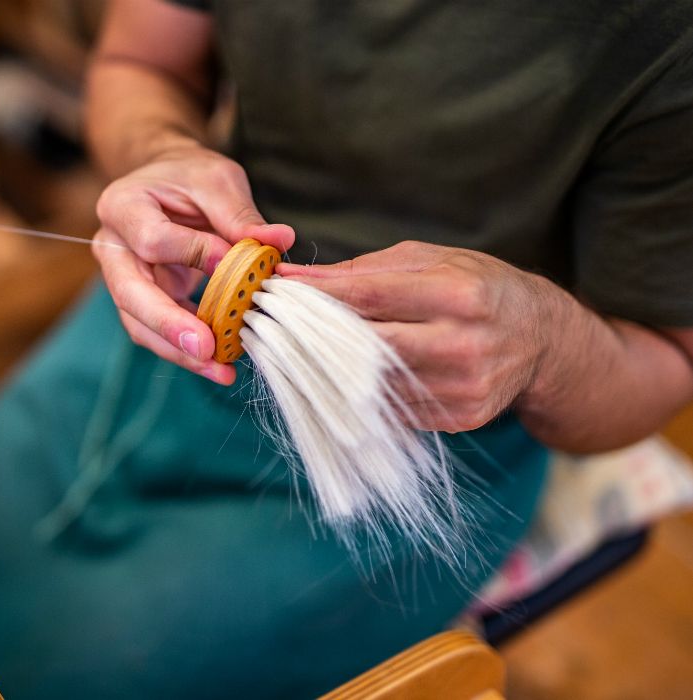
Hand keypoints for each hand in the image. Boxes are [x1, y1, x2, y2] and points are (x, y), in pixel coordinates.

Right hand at [93, 143, 293, 384]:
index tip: (234, 261)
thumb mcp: (218, 181)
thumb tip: (278, 240)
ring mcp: (121, 279)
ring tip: (219, 370)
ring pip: (139, 324)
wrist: (166, 184)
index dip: (195, 254)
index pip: (153, 240)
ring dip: (179, 351)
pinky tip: (217, 362)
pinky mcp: (140, 302)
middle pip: (131, 294)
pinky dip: (186, 350)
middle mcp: (111, 246)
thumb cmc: (189, 177)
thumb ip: (241, 214)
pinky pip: (156, 333)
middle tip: (207, 350)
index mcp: (122, 206)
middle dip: (169, 326)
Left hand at [279, 241, 563, 431]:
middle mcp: (464, 344)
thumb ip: (364, 270)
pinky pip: (392, 408)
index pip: (370, 296)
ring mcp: (463, 387)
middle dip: (315, 337)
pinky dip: (362, 394)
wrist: (541, 339)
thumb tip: (296, 276)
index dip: (317, 296)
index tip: (277, 291)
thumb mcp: (430, 261)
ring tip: (304, 352)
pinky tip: (344, 378)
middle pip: (366, 347)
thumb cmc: (476, 287)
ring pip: (372, 384)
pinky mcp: (460, 417)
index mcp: (458, 294)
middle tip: (279, 327)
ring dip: (330, 370)